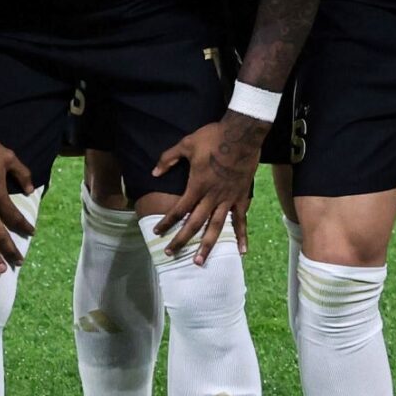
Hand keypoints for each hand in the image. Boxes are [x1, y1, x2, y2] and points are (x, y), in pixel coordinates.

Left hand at [152, 115, 263, 261]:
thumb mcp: (186, 144)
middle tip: (171, 253)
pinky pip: (241, 220)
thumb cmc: (213, 138)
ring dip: (207, 245)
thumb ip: (168, 158)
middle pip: (194, 223)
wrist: (241, 134)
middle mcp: (212, 197)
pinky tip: (242, 251)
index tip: (157, 232)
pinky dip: (241, 236)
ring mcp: (228, 199)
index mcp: (197, 186)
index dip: (166, 222)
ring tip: (199, 261)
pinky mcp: (242, 197)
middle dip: (181, 240)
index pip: (178, 209)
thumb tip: (154, 172)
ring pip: (216, 227)